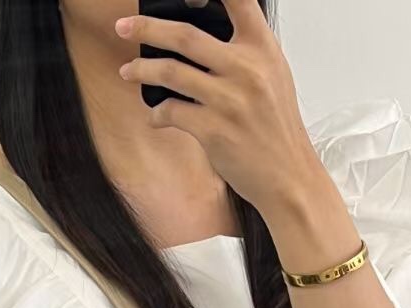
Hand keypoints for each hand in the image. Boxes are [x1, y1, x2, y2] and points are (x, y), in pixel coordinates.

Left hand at [114, 0, 320, 214]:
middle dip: (147, 27)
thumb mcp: (273, 76)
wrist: (288, 177)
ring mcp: (229, 100)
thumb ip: (245, 51)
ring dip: (141, 70)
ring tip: (127, 71)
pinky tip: (155, 117)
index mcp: (263, 48)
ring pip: (171, 72)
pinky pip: (171, 112)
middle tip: (123, 27)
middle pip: (185, 35)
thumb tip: (203, 34)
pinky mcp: (213, 131)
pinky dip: (157, 114)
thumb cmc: (277, 129)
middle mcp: (247, 69)